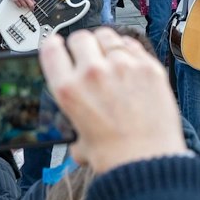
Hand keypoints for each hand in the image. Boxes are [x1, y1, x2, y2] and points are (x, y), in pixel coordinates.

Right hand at [10, 0, 36, 10]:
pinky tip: (20, 2)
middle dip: (30, 7)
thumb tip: (34, 2)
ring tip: (23, 2)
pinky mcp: (15, 0)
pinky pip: (19, 6)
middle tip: (29, 7)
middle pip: (30, 5)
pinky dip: (20, 5)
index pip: (33, 2)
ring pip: (24, 6)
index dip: (33, 5)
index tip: (32, 7)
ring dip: (24, 5)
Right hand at [38, 30, 185, 171]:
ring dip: (106, 44)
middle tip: (89, 56)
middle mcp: (92, 72)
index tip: (59, 46)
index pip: (51, 49)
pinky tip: (130, 63)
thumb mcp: (81, 144)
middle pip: (80, 37)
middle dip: (82, 45)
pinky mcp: (148, 67)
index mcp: (69, 90)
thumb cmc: (115, 157)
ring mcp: (122, 66)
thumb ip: (76, 131)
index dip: (54, 45)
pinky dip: (129, 50)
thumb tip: (79, 137)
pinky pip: (133, 45)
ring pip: (108, 36)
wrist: (148, 163)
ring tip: (111, 57)